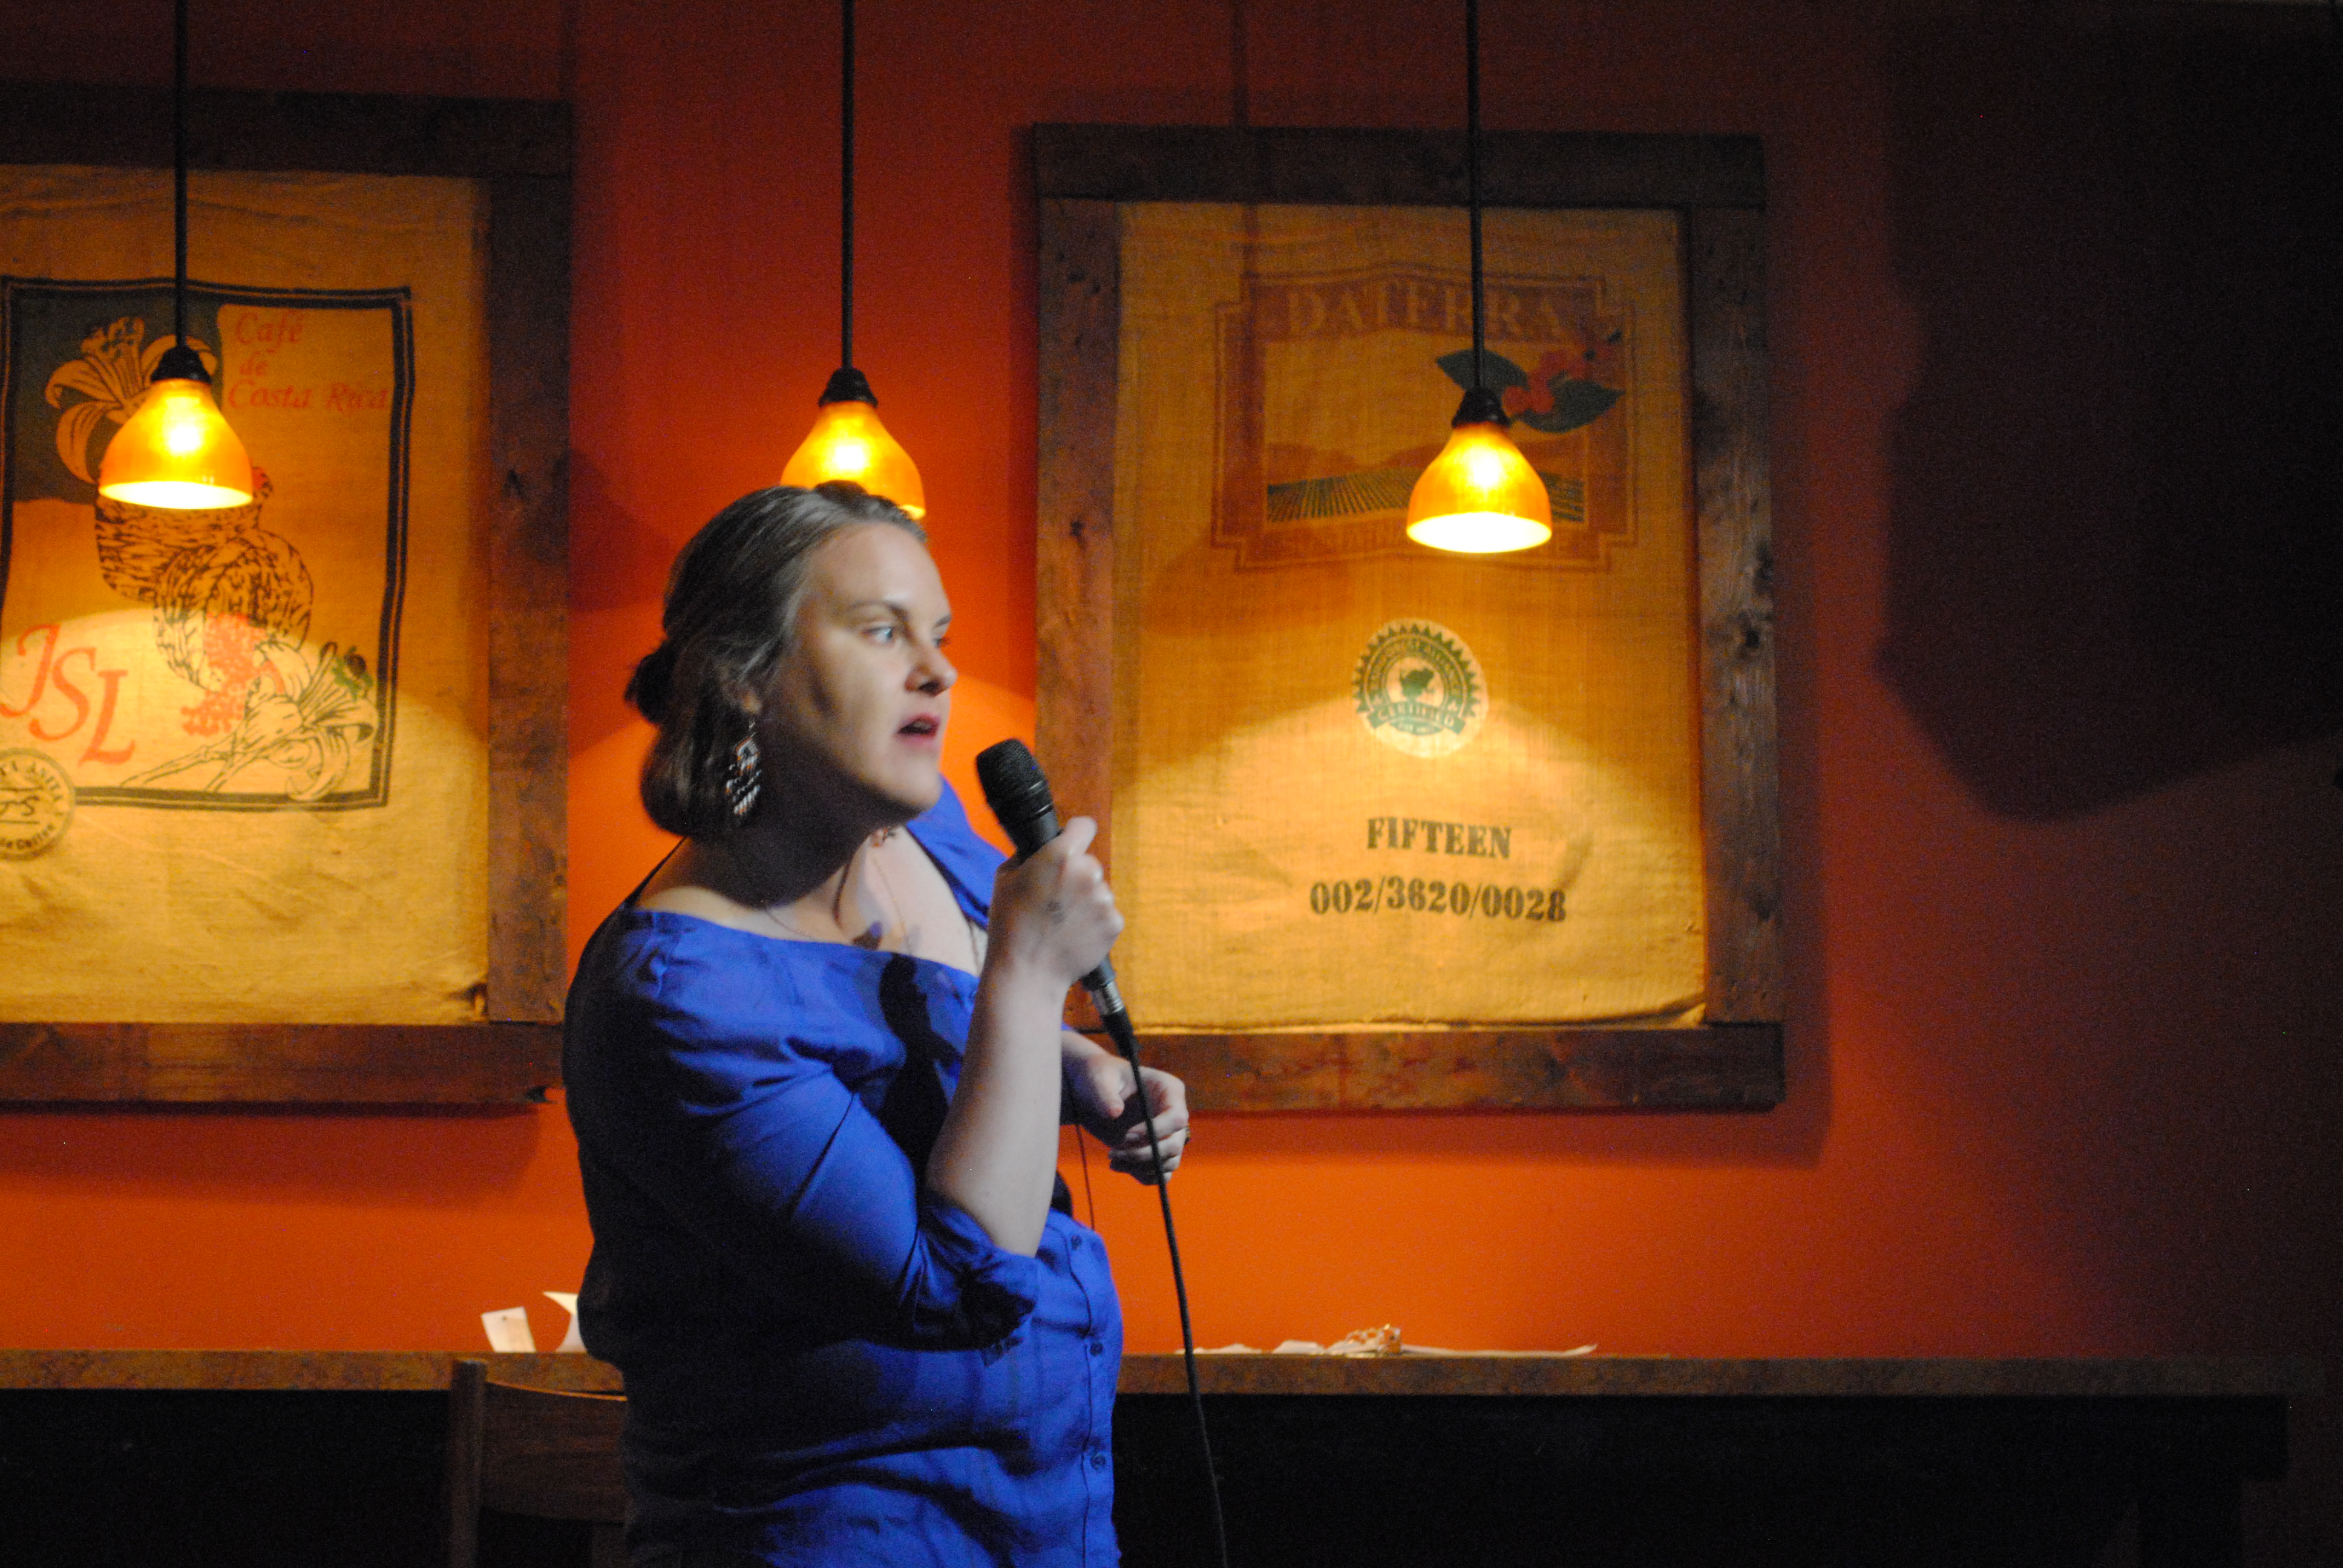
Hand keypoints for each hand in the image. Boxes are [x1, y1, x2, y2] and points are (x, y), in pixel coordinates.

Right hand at [987, 817, 1123, 991]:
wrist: (1028, 973)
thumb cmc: (1010, 925)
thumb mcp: (1006, 877)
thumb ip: (1030, 855)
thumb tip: (1044, 846)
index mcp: (1061, 855)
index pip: (1084, 826)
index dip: (1075, 834)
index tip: (1071, 842)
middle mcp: (1088, 872)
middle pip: (1089, 863)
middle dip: (1076, 875)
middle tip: (1055, 899)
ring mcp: (1104, 899)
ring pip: (1098, 890)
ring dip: (1086, 900)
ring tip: (1062, 922)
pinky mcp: (1114, 923)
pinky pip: (1107, 913)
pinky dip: (1094, 922)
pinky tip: (1074, 934)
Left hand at [1064, 1037, 1188, 1183]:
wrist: (1089, 1093)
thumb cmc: (1097, 1077)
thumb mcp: (1097, 1079)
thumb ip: (1105, 1094)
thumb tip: (1114, 1113)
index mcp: (1168, 1090)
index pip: (1178, 1117)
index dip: (1156, 1131)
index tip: (1126, 1135)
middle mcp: (1172, 1114)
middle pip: (1175, 1145)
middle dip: (1144, 1154)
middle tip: (1112, 1152)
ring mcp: (1166, 1134)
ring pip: (1169, 1163)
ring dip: (1140, 1167)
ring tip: (1111, 1158)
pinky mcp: (1154, 1150)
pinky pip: (1160, 1174)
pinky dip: (1141, 1175)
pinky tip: (1117, 1165)